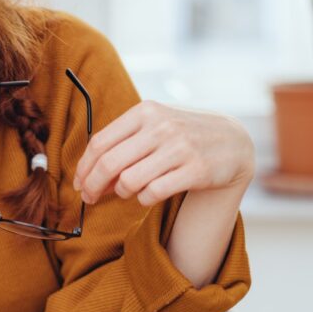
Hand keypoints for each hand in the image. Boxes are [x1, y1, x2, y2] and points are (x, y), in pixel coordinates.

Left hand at [72, 100, 254, 206]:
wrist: (233, 142)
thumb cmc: (182, 136)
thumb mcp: (154, 126)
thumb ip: (122, 145)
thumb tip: (89, 176)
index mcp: (145, 112)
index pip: (99, 143)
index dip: (83, 168)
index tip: (79, 183)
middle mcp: (161, 127)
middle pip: (108, 163)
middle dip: (93, 185)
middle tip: (90, 198)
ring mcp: (180, 148)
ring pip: (129, 181)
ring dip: (121, 192)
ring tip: (126, 191)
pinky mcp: (196, 170)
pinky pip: (153, 193)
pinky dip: (143, 199)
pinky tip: (147, 195)